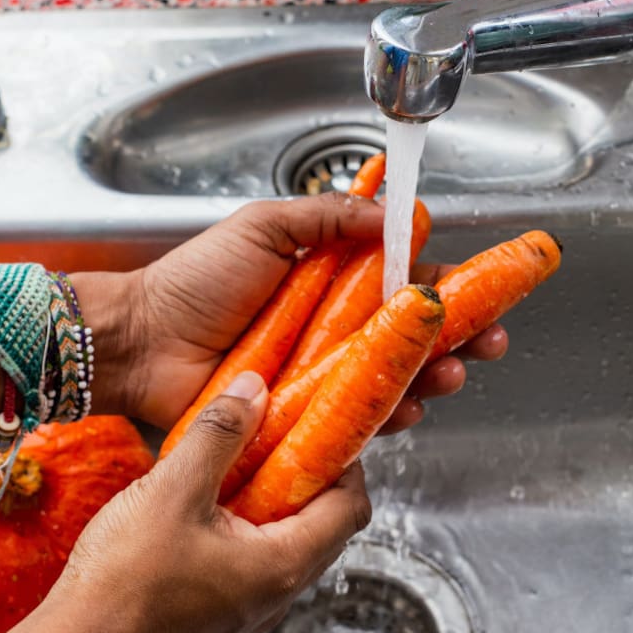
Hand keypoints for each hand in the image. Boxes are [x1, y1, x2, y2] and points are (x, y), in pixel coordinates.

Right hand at [0, 373, 371, 632]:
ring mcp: (244, 617)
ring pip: (281, 551)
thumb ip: (218, 434)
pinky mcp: (214, 625)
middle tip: (278, 442)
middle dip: (306, 481)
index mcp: (283, 565)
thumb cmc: (122, 585)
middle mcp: (274, 597)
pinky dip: (240, 538)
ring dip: (269, 509)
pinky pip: (247, 572)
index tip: (323, 431)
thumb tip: (253, 391)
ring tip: (234, 473)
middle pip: (322, 529)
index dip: (346, 464)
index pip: (352, 508)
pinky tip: (200, 516)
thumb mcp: (172, 490)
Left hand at [87, 193, 507, 432]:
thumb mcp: (264, 226)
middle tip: (488, 343)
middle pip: (411, 336)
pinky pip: (357, 421)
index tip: (484, 291)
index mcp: (329, 279)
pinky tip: (408, 411)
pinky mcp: (305, 416)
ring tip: (450, 376)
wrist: (144, 343)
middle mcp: (332, 329)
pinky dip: (389, 418)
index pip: (402, 281)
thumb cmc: (193, 283)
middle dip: (459, 340)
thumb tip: (391, 212)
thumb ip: (328, 215)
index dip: (445, 288)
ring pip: (394, 379)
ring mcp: (320, 376)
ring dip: (433, 379)